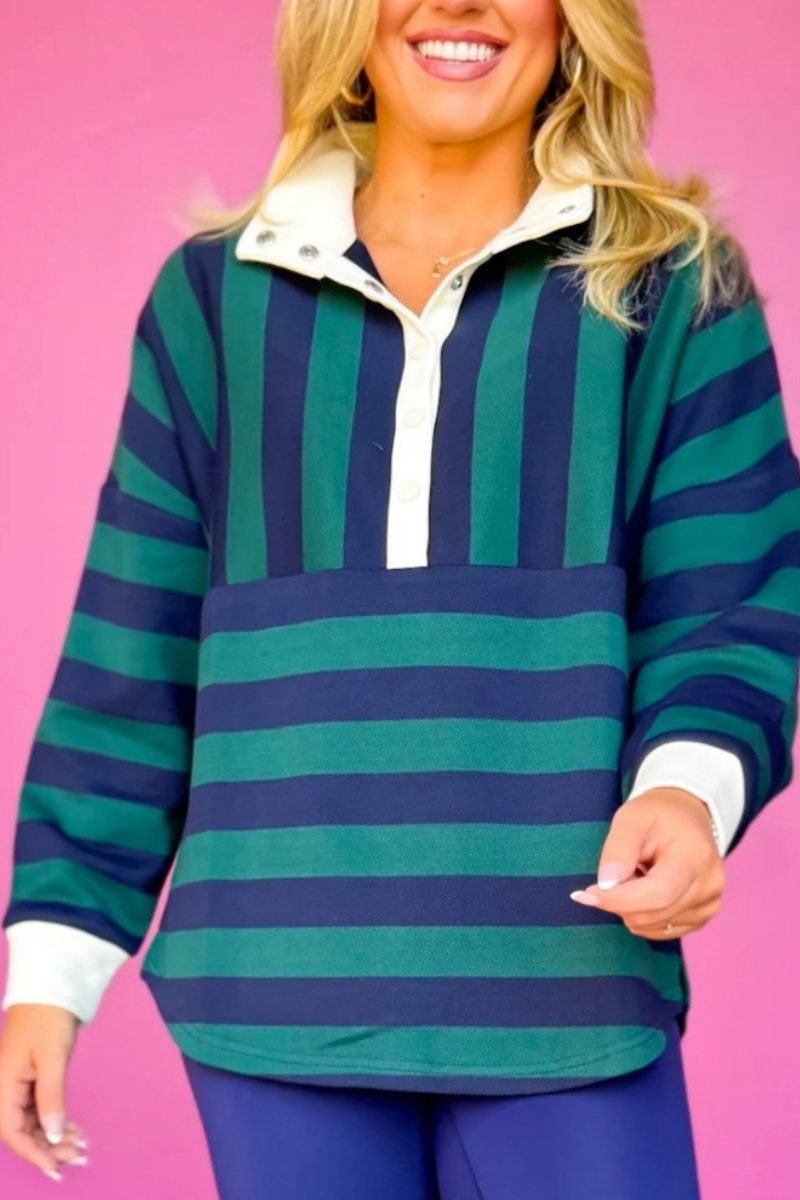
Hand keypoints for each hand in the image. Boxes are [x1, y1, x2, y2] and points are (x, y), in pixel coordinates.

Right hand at [0, 1004, 89, 1180]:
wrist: (51, 988)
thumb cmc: (49, 1017)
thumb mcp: (52, 1057)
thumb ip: (51, 1097)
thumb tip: (52, 1136)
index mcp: (2, 1086)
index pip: (13, 1132)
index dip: (35, 1153)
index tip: (57, 1168)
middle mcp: (5, 1089)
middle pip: (22, 1132)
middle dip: (49, 1148)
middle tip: (80, 1156)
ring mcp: (16, 1085)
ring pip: (31, 1123)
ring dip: (54, 1137)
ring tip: (81, 1146)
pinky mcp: (28, 1080)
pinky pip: (38, 1110)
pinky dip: (55, 1122)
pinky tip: (73, 1130)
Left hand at [569, 787, 726, 938]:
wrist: (686, 816)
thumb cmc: (657, 815)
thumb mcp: (631, 819)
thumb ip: (618, 850)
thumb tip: (606, 886)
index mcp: (696, 857)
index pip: (657, 895)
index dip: (618, 899)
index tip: (586, 894)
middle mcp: (710, 885)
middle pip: (653, 914)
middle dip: (620, 900)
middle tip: (612, 874)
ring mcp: (709, 904)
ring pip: (653, 926)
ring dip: (632, 906)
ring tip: (637, 874)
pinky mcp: (703, 916)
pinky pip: (661, 930)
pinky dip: (644, 913)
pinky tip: (647, 888)